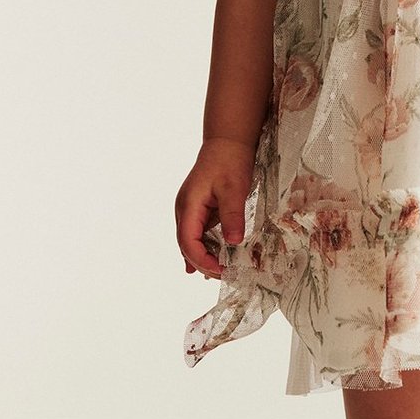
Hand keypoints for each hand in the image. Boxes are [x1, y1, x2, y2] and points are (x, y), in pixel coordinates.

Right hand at [175, 136, 257, 278]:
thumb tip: (233, 242)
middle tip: (225, 276)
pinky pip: (198, 233)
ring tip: (220, 273)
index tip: (222, 270)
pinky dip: (204, 248)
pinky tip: (208, 261)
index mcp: (188, 206)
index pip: (188, 242)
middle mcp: (184, 210)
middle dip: (204, 263)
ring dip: (204, 258)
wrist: (227, 142)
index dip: (203, 260)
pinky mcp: (199, 209)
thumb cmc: (229, 162)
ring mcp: (190, 210)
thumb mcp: (234, 189)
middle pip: (187, 246)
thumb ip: (232, 216)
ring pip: (191, 241)